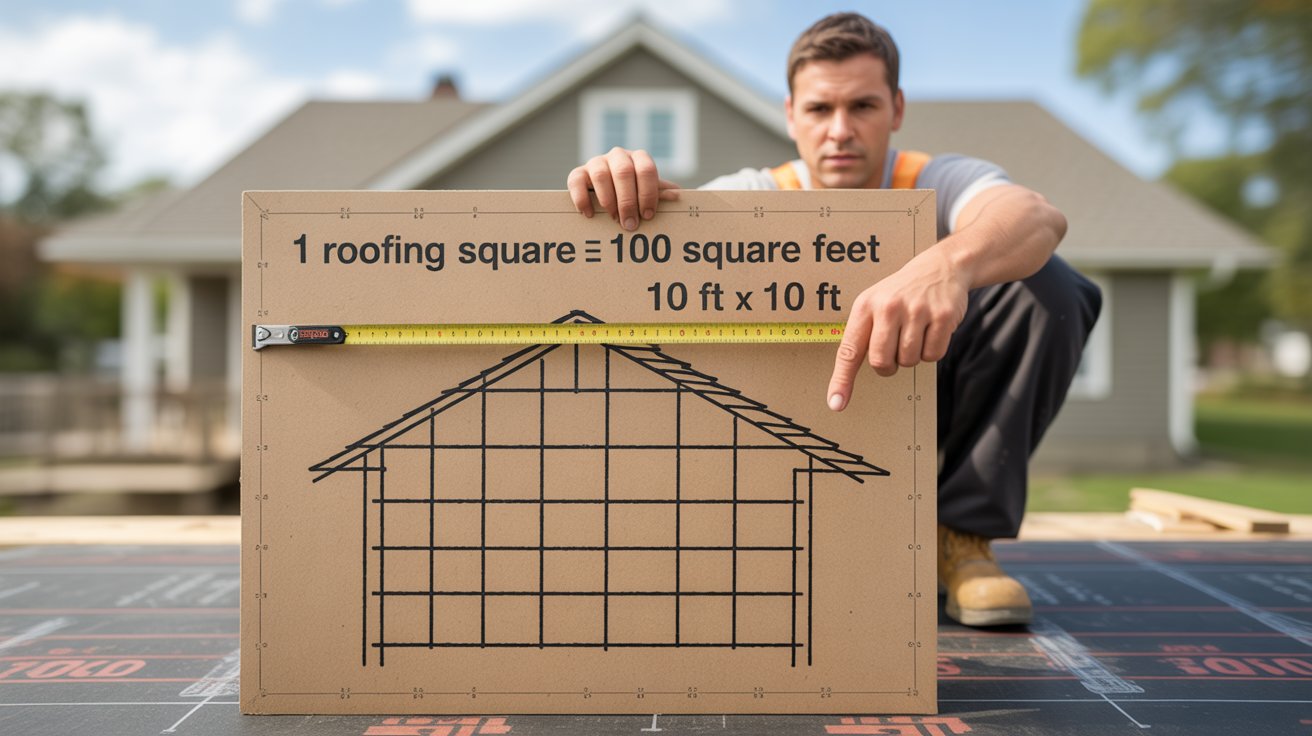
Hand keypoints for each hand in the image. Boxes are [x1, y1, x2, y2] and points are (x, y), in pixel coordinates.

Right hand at [567, 147, 680, 229]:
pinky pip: (576, 181)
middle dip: (628, 201)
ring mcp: (596, 162)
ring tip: (613, 219)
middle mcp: (617, 156)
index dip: (648, 193)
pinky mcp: (578, 173)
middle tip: (630, 224)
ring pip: (601, 174)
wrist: (608, 190)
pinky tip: (589, 215)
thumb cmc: (633, 192)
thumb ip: (660, 194)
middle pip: (624, 172)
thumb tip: (676, 195)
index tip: (648, 215)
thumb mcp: (647, 192)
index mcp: (638, 158)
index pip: (646, 169)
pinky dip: (582, 199)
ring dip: (608, 200)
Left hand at [826, 248, 968, 410]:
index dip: (842, 380)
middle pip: (881, 362)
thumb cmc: (901, 293)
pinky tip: (931, 329)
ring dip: (912, 356)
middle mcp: (889, 307)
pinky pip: (933, 355)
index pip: (849, 350)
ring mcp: (917, 311)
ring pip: (909, 361)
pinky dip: (932, 350)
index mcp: (866, 306)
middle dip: (888, 365)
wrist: (941, 267)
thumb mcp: (874, 304)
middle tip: (895, 348)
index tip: (836, 403)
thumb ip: (861, 336)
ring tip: (915, 331)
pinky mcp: (942, 316)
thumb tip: (845, 378)